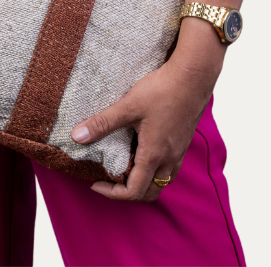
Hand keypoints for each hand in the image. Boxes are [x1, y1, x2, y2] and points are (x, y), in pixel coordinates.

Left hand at [71, 18, 225, 201]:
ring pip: (162, 181)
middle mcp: (169, 159)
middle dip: (127, 192)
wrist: (193, 76)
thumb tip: (77, 137)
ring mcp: (179, 151)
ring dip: (143, 182)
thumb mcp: (129, 105)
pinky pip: (169, 167)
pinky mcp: (183, 141)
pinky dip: (154, 169)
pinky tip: (143, 149)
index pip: (133, 192)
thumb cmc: (162, 90)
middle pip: (149, 193)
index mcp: (154, 155)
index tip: (95, 182)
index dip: (111, 193)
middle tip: (109, 179)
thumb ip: (103, 123)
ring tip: (125, 165)